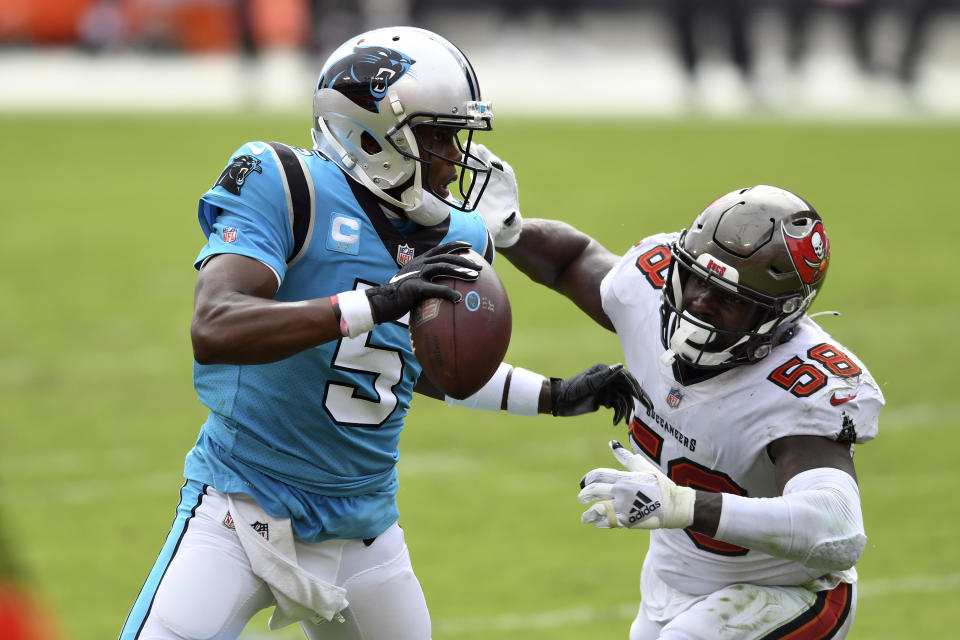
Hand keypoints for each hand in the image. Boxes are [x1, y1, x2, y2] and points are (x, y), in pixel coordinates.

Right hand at [365, 241, 480, 323]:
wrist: (380, 302)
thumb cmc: (399, 296)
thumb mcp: (413, 283)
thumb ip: (427, 281)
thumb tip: (443, 289)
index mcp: (419, 261)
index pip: (440, 248)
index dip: (455, 245)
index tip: (469, 245)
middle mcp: (419, 264)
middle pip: (446, 257)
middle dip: (464, 259)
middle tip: (479, 267)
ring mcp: (416, 274)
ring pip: (443, 267)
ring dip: (460, 271)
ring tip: (474, 276)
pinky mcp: (414, 287)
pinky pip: (434, 288)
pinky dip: (447, 292)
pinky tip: (458, 299)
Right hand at [471, 144, 522, 247]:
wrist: (498, 226)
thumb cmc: (507, 226)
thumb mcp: (511, 224)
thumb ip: (512, 220)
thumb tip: (512, 216)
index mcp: (508, 187)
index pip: (505, 173)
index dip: (499, 168)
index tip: (493, 162)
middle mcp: (499, 179)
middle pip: (492, 163)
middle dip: (485, 155)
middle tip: (476, 147)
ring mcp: (488, 178)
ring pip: (481, 163)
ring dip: (475, 155)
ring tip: (467, 145)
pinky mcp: (478, 181)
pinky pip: (474, 168)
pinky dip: (469, 162)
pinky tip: (461, 156)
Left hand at [550, 364, 650, 424]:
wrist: (559, 401)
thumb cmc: (572, 389)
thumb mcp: (588, 383)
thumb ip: (604, 376)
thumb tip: (620, 366)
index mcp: (605, 371)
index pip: (626, 378)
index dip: (635, 387)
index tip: (641, 397)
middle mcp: (608, 379)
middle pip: (628, 389)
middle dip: (639, 399)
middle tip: (650, 408)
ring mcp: (607, 390)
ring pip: (624, 400)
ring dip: (626, 411)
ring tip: (626, 422)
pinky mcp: (604, 400)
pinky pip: (617, 407)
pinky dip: (618, 415)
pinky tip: (616, 422)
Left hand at [578, 441, 694, 529]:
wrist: (674, 505)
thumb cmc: (659, 484)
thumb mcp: (642, 467)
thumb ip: (625, 457)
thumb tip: (612, 443)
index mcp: (624, 477)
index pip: (598, 475)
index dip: (587, 479)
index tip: (583, 483)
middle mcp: (621, 491)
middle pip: (595, 490)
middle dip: (585, 494)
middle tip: (581, 498)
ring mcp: (624, 506)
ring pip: (598, 509)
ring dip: (589, 513)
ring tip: (586, 516)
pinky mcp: (628, 520)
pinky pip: (608, 522)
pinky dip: (600, 522)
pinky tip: (598, 522)